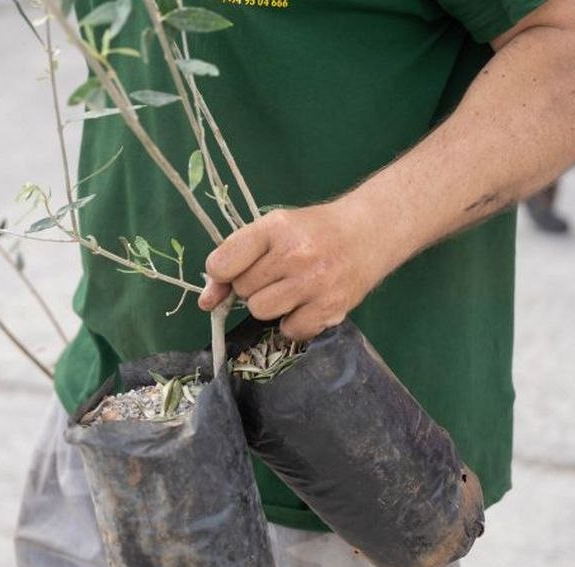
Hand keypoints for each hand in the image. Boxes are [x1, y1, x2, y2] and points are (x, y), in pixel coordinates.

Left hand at [197, 201, 396, 339]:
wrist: (368, 234)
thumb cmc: (313, 232)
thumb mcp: (273, 231)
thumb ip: (234, 260)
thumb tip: (206, 302)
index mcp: (275, 228)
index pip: (223, 263)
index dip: (223, 272)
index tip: (238, 268)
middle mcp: (295, 255)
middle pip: (244, 290)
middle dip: (254, 285)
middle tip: (278, 272)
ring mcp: (314, 284)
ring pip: (262, 311)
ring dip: (271, 305)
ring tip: (291, 288)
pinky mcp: (331, 309)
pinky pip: (290, 330)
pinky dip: (294, 322)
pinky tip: (307, 303)